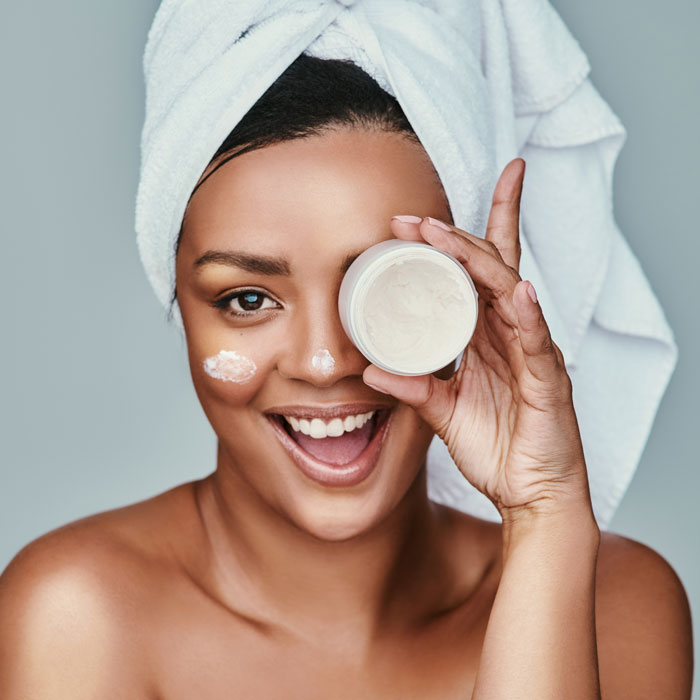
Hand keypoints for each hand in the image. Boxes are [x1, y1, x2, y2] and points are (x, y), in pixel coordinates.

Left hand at [363, 159, 593, 519]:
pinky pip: (538, 342)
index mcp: (486, 334)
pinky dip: (528, 315)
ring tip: (442, 236)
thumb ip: (413, 389)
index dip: (447, 244)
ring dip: (477, 259)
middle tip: (412, 220)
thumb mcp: (443, 412)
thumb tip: (370, 371)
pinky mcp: (548, 380)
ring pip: (508, 290)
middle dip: (453, 238)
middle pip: (490, 267)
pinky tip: (517, 291)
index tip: (405, 224)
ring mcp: (531, 352)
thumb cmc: (497, 447)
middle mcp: (510, 333)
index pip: (473, 274)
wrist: (531, 494)